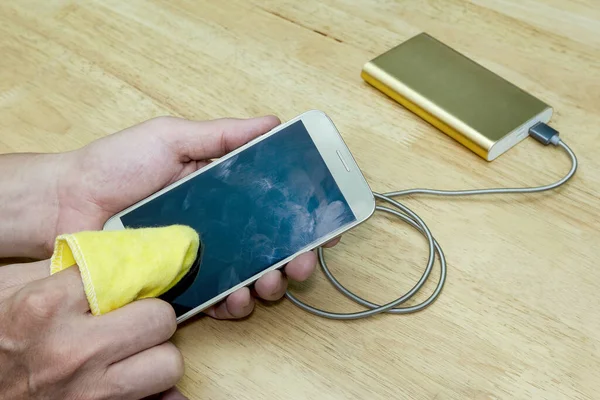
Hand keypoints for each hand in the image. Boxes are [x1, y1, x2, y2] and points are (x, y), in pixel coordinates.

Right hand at [0, 261, 185, 398]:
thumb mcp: (9, 289)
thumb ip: (63, 268)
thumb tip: (117, 253)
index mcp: (47, 307)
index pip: (127, 273)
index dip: (132, 275)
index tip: (131, 280)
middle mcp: (74, 350)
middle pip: (160, 318)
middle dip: (152, 314)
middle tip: (136, 316)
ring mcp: (88, 391)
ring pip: (168, 362)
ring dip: (156, 354)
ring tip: (133, 349)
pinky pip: (156, 399)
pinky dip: (154, 390)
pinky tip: (136, 376)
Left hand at [52, 116, 339, 318]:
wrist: (67, 202)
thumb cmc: (116, 165)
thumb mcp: (171, 138)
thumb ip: (221, 135)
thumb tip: (272, 123)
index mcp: (223, 190)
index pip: (274, 204)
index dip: (303, 215)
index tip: (325, 223)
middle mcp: (219, 225)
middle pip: (270, 244)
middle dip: (295, 257)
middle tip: (301, 263)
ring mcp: (201, 256)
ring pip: (250, 275)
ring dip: (270, 283)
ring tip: (270, 283)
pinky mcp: (181, 282)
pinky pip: (217, 298)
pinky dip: (234, 303)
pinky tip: (238, 298)